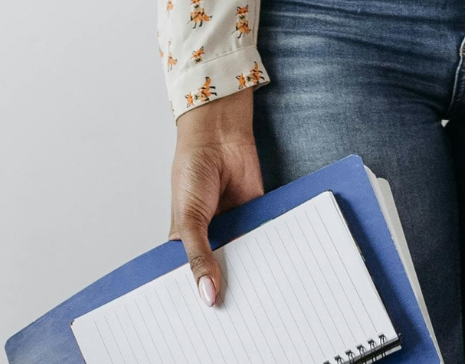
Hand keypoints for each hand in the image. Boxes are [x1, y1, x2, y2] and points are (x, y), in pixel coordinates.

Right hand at [169, 88, 264, 306]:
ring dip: (253, 275)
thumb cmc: (192, 173)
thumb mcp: (189, 221)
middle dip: (228, 291)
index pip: (191, 278)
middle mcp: (211, 239)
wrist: (220, 138)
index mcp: (185, 243)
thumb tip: (207, 295)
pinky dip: (272, 252)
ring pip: (246, 260)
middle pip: (221, 273)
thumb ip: (199, 258)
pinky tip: (279, 271)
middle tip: (237, 321)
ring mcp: (235, 229)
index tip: (205, 327)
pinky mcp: (258, 218)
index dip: (197, 298)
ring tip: (261, 303)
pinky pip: (267, 240)